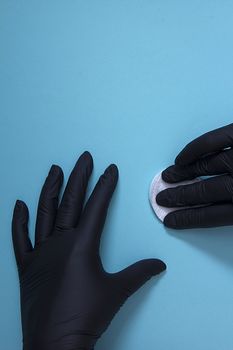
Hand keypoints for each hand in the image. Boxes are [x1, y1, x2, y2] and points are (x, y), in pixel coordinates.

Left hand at [12, 152, 165, 349]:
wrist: (55, 344)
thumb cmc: (86, 316)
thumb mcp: (118, 292)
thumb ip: (139, 273)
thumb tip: (159, 264)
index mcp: (81, 246)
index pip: (96, 208)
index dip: (105, 186)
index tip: (110, 169)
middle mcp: (59, 243)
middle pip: (70, 202)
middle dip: (79, 178)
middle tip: (84, 158)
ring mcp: (39, 253)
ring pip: (43, 213)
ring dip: (50, 189)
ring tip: (55, 170)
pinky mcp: (26, 267)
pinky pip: (19, 239)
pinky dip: (18, 221)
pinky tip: (19, 203)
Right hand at [156, 123, 232, 228]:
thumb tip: (221, 211)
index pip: (212, 216)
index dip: (188, 219)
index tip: (170, 220)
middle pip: (203, 191)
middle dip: (178, 196)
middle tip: (161, 198)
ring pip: (205, 166)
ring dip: (183, 173)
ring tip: (168, 176)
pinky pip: (214, 141)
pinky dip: (195, 149)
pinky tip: (183, 158)